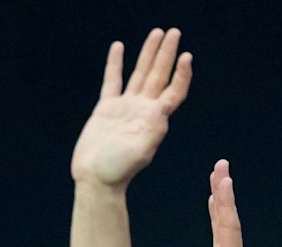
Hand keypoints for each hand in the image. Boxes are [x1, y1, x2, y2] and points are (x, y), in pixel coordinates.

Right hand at [71, 29, 190, 188]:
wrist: (96, 180)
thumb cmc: (118, 170)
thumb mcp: (140, 152)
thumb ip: (151, 132)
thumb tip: (161, 113)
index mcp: (155, 119)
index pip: (173, 91)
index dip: (181, 74)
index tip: (186, 56)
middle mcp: (143, 110)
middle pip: (158, 75)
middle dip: (167, 53)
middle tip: (174, 32)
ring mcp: (125, 108)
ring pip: (139, 74)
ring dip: (148, 54)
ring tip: (156, 33)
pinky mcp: (106, 110)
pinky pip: (112, 81)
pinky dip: (115, 64)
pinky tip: (119, 47)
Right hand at [207, 159, 281, 246]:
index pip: (229, 231)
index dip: (225, 206)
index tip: (223, 182)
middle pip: (228, 220)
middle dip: (223, 193)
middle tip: (221, 165)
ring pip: (225, 224)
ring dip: (221, 199)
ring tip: (218, 176)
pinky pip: (221, 233)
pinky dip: (218, 215)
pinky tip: (215, 205)